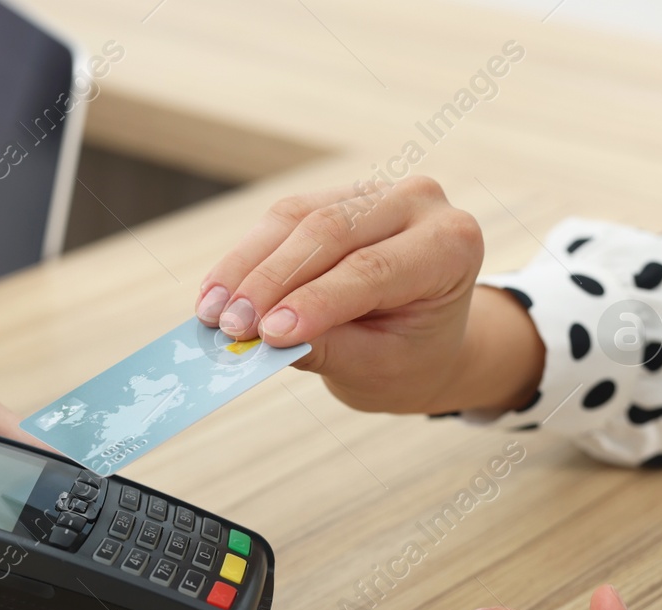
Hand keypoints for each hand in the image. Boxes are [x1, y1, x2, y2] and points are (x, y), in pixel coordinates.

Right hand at [195, 177, 543, 414]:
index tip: (266, 336)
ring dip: (246, 268)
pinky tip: (216, 292)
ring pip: (295, 218)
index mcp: (450, 245)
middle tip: (228, 326)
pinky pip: (281, 219)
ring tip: (211, 312)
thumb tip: (262, 340)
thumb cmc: (408, 356)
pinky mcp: (334, 195)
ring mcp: (373, 191)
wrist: (421, 336)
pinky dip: (244, 257)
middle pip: (331, 233)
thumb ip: (327, 348)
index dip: (314, 301)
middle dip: (270, 282)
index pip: (372, 270)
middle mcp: (417, 203)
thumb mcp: (377, 367)